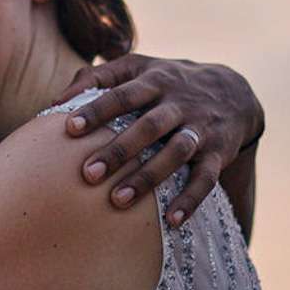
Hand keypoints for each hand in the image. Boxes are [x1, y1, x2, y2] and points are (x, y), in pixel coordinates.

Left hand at [58, 54, 262, 227]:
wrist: (234, 92)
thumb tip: (55, 101)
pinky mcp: (219, 153)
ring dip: (149, 176)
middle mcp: (178, 103)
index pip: (122, 93)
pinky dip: (191, 200)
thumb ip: (98, 77)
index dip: (96, 110)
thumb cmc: (167, 83)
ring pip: (176, 152)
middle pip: (148, 126)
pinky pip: (206, 178)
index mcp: (154, 81)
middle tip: (88, 174)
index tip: (69, 128)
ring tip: (118, 201)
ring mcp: (200, 128)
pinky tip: (172, 221)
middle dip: (119, 150)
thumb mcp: (139, 68)